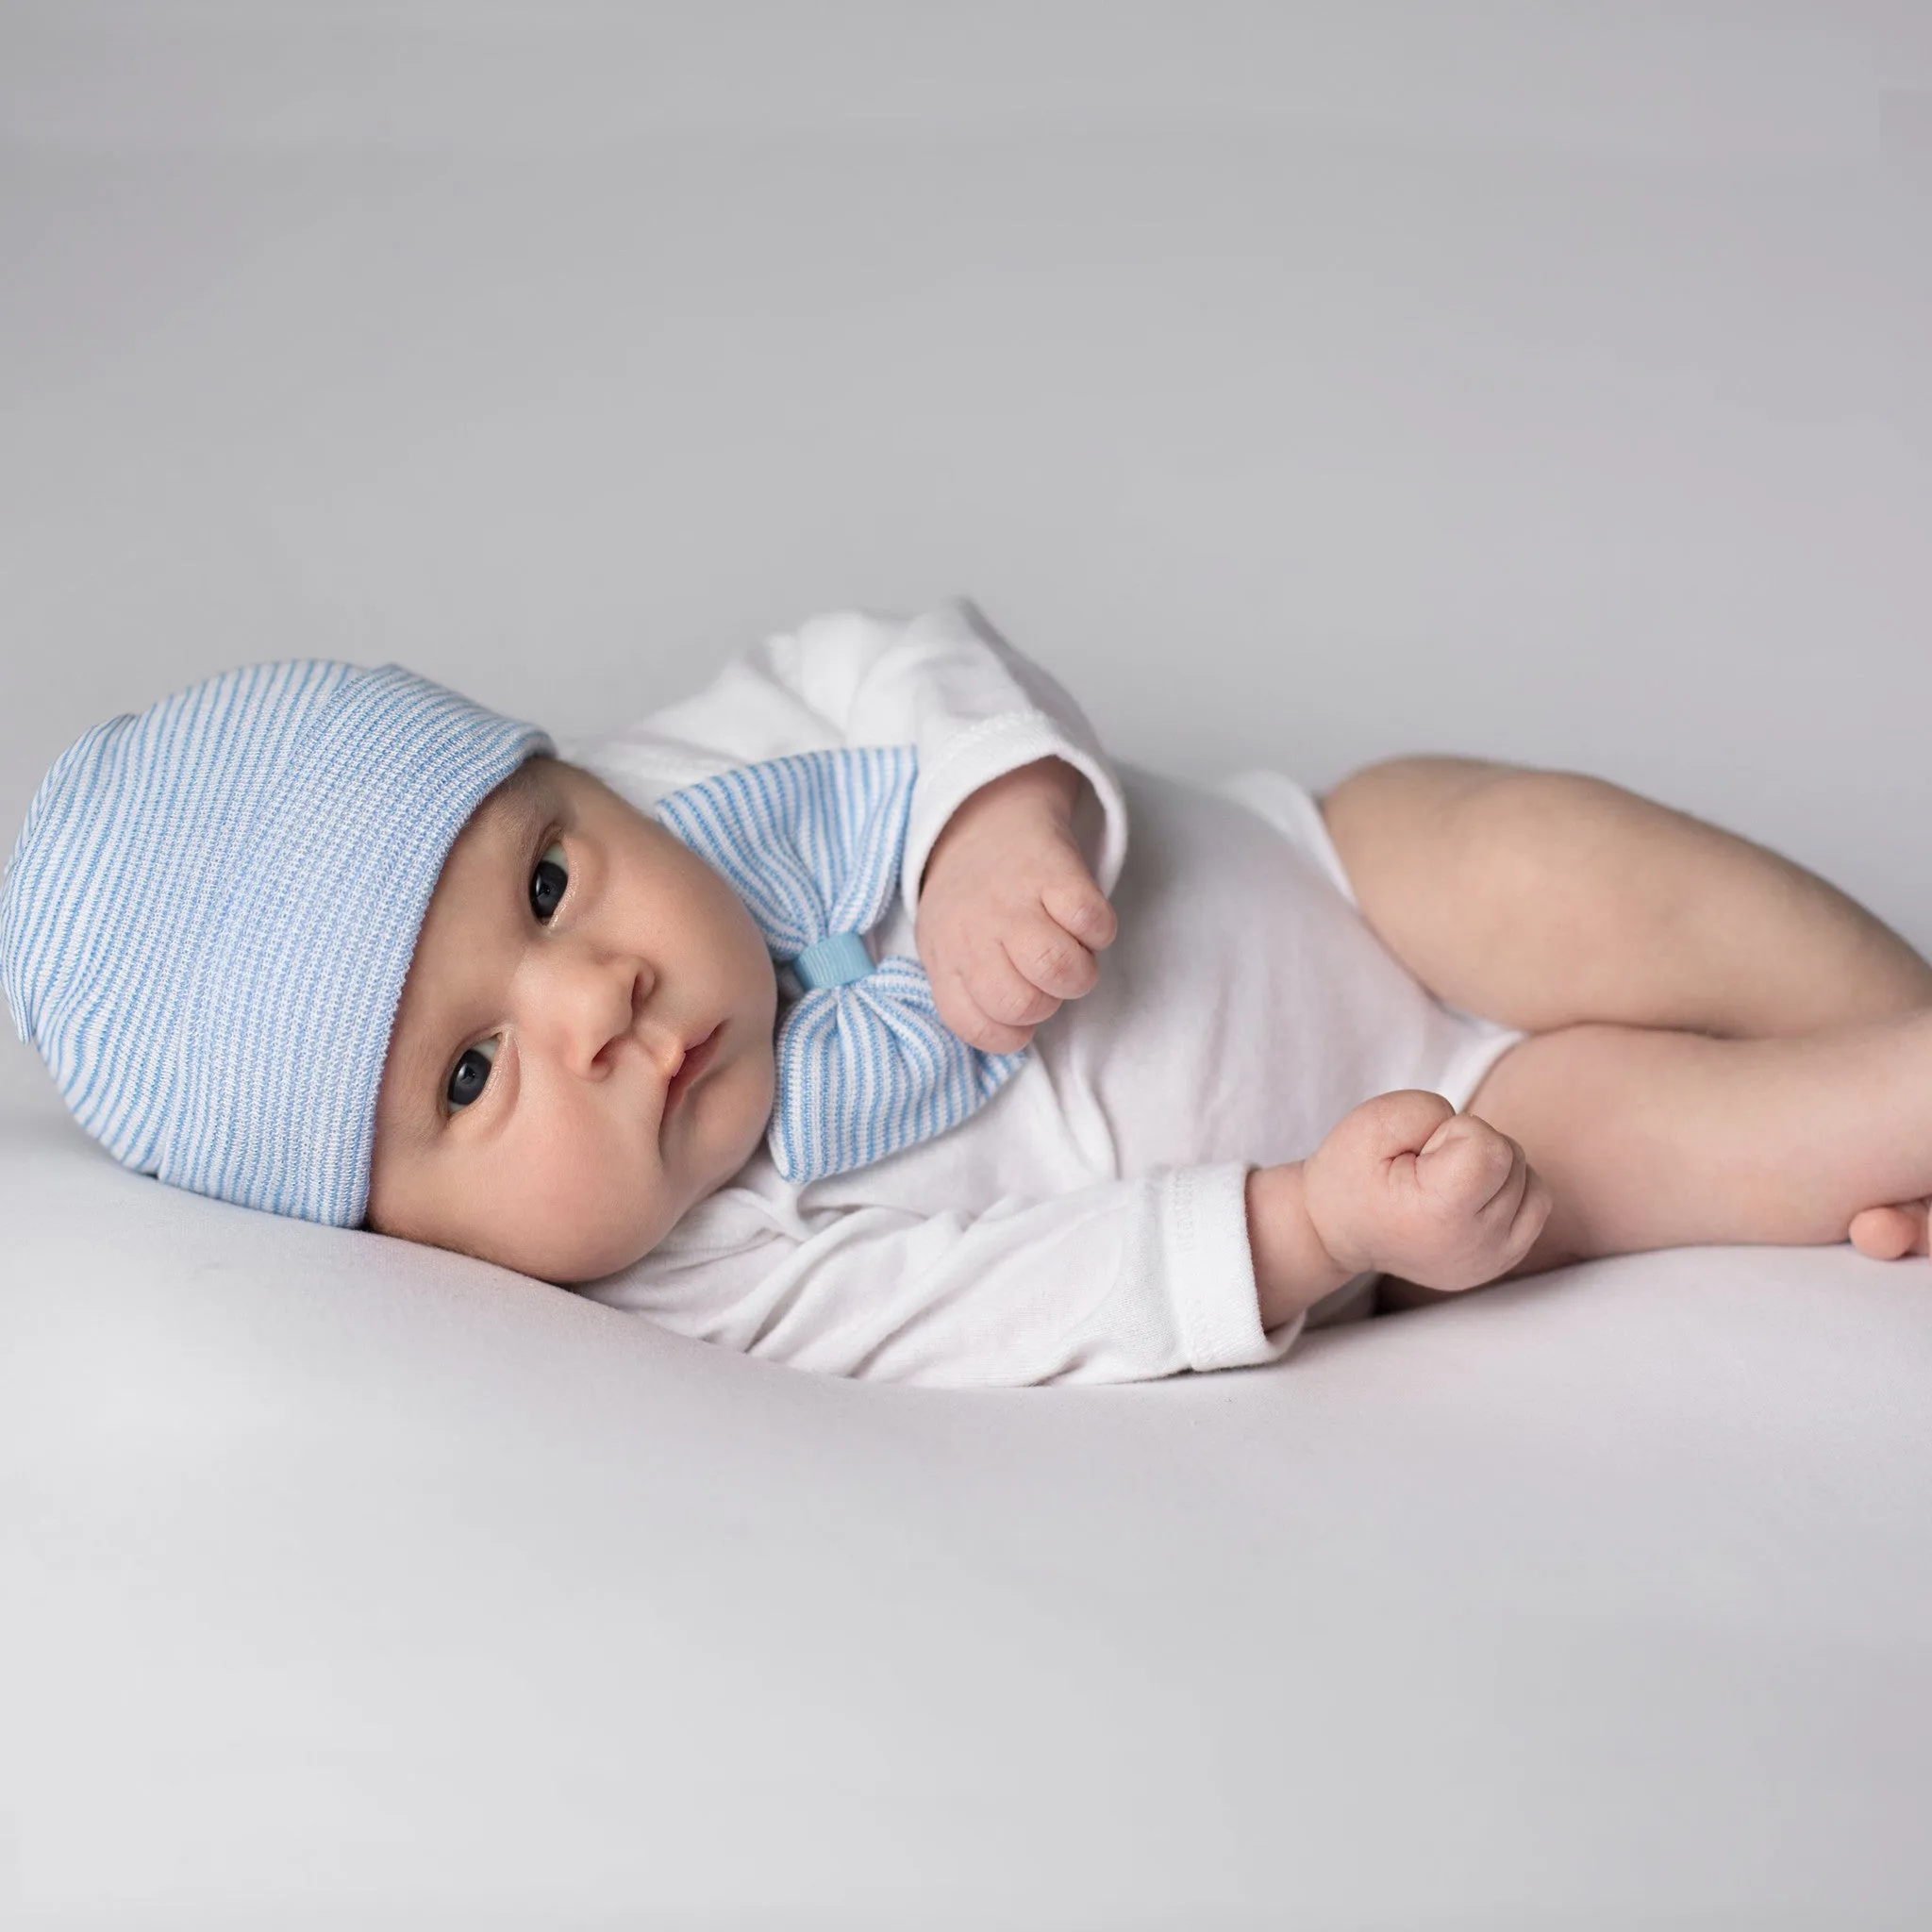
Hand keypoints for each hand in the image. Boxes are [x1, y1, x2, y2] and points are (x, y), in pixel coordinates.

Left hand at [916, 759, 1117, 1052]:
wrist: (981, 814)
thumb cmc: (970, 899)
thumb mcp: (945, 946)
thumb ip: (967, 992)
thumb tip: (1014, 1032)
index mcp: (945, 957)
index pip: (977, 1027)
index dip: (1012, 1032)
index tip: (1022, 1011)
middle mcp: (973, 931)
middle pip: (1021, 1003)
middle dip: (1049, 1002)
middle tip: (1046, 976)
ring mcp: (1013, 901)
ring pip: (1060, 969)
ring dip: (1079, 972)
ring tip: (1071, 950)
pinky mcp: (1054, 871)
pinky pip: (1092, 923)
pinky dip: (1099, 931)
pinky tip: (1082, 920)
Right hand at [1303, 1090, 1550, 1290]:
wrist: (1338, 1231)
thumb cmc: (1350, 1175)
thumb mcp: (1371, 1122)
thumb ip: (1427, 1109)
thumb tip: (1475, 1131)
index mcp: (1439, 1217)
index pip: (1492, 1148)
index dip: (1455, 1132)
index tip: (1420, 1153)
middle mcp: (1475, 1247)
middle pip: (1512, 1160)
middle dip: (1472, 1149)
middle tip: (1425, 1170)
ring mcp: (1492, 1261)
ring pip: (1530, 1180)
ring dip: (1492, 1170)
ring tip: (1445, 1184)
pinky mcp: (1502, 1262)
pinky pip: (1536, 1205)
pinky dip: (1508, 1191)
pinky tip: (1467, 1197)